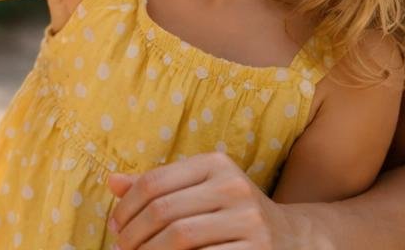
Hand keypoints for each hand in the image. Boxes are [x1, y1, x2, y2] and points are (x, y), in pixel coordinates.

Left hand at [106, 153, 289, 248]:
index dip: (126, 207)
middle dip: (133, 234)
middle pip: (163, 210)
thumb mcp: (200, 189)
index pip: (154, 182)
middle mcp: (233, 186)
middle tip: (120, 248)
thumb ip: (158, 186)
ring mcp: (249, 219)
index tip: (115, 226)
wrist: (293, 238)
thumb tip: (111, 182)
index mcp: (215, 163)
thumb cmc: (232, 212)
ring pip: (180, 236)